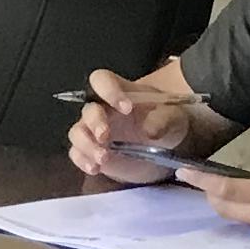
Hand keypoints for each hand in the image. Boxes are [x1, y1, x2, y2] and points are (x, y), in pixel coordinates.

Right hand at [68, 68, 202, 176]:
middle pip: (88, 110)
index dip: (108, 91)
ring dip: (86, 144)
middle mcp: (102, 109)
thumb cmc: (166, 122)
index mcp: (120, 92)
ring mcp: (94, 131)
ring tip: (103, 158)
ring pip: (77, 132)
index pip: (102, 80)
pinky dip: (82, 160)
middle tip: (105, 136)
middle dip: (94, 122)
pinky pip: (77, 153)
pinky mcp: (92, 151)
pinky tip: (95, 168)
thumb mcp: (173, 118)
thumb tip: (149, 130)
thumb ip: (163, 120)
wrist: (165, 147)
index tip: (126, 108)